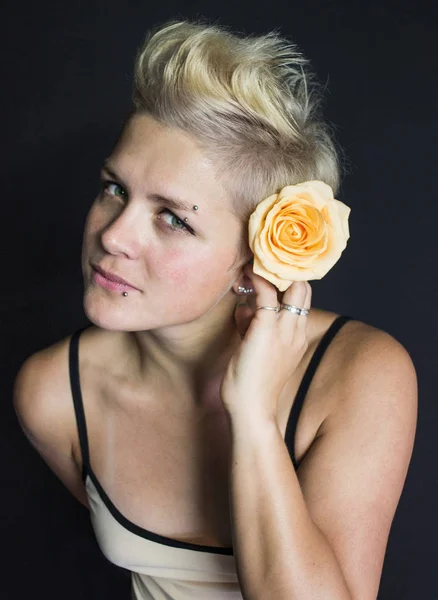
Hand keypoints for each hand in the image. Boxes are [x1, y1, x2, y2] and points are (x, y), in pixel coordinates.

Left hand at [220, 263, 311, 422]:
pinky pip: (266, 292)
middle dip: (285, 274)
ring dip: (270, 272)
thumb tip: (244, 310)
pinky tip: (245, 272)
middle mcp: (296, 331)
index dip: (288, 286)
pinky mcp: (266, 328)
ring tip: (250, 264)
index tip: (268, 276)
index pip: (301, 302)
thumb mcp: (255, 352)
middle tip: (263, 264)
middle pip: (303, 289)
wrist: (252, 409)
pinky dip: (256, 278)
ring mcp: (284, 329)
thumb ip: (253, 328)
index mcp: (296, 339)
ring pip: (292, 286)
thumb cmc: (250, 386)